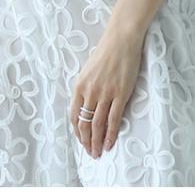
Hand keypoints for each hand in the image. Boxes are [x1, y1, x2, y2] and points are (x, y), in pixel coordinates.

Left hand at [69, 25, 146, 157]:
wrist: (121, 40)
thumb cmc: (106, 52)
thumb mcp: (89, 70)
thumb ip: (87, 88)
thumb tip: (87, 105)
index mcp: (80, 85)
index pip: (74, 115)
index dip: (77, 131)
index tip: (81, 141)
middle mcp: (90, 92)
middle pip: (84, 123)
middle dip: (86, 141)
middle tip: (90, 153)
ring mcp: (105, 94)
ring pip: (98, 125)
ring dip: (98, 142)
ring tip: (99, 153)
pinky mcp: (120, 94)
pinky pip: (114, 119)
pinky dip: (111, 134)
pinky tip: (110, 143)